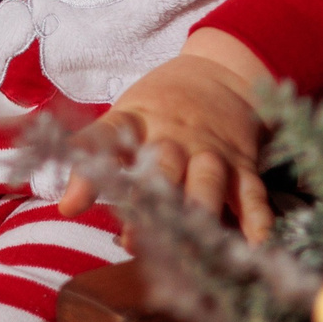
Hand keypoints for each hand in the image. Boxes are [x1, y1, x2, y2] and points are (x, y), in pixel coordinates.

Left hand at [56, 28, 274, 241]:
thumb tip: (66, 205)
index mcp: (135, 120)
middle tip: (132, 242)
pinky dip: (256, 220)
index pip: (104, 140)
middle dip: (148, 204)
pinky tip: (254, 247)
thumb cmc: (160, 105)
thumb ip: (99, 156)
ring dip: (198, 214)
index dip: (85, 173)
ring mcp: (211, 150)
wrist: (222, 73)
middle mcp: (173, 136)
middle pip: (161, 167)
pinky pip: (252, 194)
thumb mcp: (125, 115)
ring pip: (207, 181)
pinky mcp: (243, 164)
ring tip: (191, 248)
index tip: (67, 206)